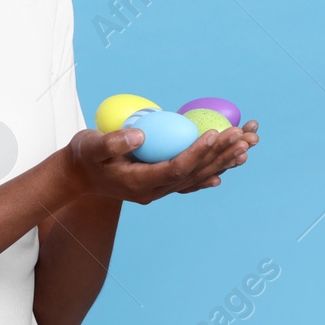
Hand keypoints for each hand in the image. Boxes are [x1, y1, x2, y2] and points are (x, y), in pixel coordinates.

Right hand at [61, 119, 259, 203]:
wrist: (78, 177)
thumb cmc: (83, 157)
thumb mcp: (90, 146)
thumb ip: (112, 142)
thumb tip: (140, 136)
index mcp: (139, 183)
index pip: (176, 169)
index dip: (197, 152)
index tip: (214, 134)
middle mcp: (153, 191)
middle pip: (193, 174)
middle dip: (219, 154)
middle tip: (241, 135)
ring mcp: (158, 190)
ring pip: (196, 177)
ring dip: (221, 161)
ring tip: (245, 146)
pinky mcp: (159, 183)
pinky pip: (189, 179)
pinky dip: (208, 171)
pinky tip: (225, 170)